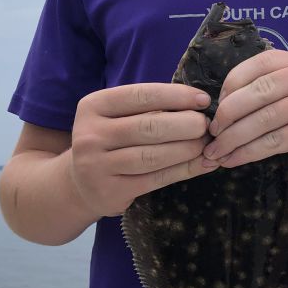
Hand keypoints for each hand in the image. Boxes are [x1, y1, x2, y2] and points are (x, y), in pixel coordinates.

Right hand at [69, 83, 217, 217]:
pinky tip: (203, 164)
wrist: (80, 184)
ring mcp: (97, 166)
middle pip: (149, 127)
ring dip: (188, 149)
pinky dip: (185, 170)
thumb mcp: (118, 117)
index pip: (142, 95)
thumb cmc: (111, 141)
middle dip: (186, 125)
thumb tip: (199, 105)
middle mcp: (90, 135)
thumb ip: (149, 109)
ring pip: (153, 156)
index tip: (203, 100)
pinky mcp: (110, 192)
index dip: (177, 96)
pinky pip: (156, 179)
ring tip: (207, 145)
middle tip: (207, 126)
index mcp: (93, 106)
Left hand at [202, 50, 287, 181]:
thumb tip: (223, 103)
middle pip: (258, 91)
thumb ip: (275, 89)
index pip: (258, 64)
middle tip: (210, 134)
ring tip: (215, 152)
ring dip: (234, 138)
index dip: (230, 85)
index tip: (215, 108)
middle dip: (227, 114)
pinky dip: (250, 151)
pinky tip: (234, 160)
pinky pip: (276, 139)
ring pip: (264, 118)